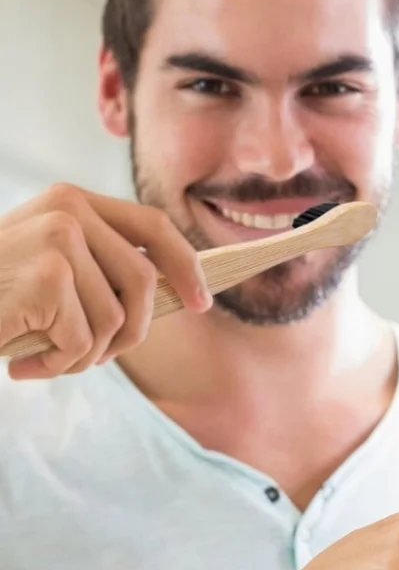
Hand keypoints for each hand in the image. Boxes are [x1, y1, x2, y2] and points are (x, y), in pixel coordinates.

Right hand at [0, 183, 211, 377]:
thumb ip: (98, 268)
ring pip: (117, 320)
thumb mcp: (45, 268)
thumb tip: (172, 291)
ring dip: (87, 356)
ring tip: (45, 357)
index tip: (203, 300)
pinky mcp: (46, 279)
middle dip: (134, 331)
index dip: (186, 264)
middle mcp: (68, 212)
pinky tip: (24, 364)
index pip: (153, 226)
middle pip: (145, 281)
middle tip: (97, 357)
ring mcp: (58, 241)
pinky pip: (85, 342)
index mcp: (71, 201)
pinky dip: (59, 367)